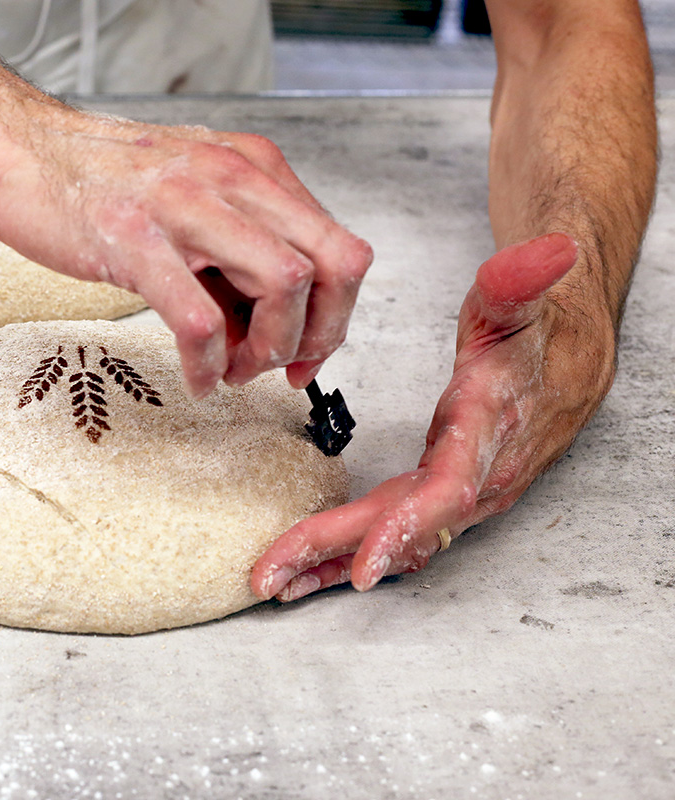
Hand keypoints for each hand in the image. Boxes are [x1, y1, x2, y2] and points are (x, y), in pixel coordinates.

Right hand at [0, 111, 372, 397]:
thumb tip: (270, 322)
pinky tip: (195, 378)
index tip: (305, 354)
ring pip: (282, 286)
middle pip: (331, 265)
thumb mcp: (192, 195)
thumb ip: (238, 246)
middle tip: (280, 369)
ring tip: (230, 371)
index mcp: (254, 167)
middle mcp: (232, 178)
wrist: (17, 149)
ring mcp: (185, 207)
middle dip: (316, 336)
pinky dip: (208, 366)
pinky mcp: (135, 243)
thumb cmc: (98, 181)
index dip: (335, 316)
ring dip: (266, 350)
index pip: (340, 247)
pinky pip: (200, 320)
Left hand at [250, 232, 614, 601]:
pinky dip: (347, 555)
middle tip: (270, 576)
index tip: (364, 564)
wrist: (570, 364)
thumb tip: (550, 250)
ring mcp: (458, 495)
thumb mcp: (518, 304)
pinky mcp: (441, 497)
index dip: (405, 528)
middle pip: (400, 527)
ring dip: (331, 564)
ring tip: (274, 582)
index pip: (446, 491)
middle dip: (333, 553)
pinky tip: (307, 570)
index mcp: (485, 432)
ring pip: (393, 539)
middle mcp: (474, 478)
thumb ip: (520, 283)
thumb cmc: (535, 336)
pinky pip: (394, 535)